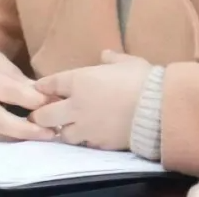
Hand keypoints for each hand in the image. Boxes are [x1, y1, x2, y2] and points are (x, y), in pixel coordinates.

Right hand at [0, 39, 55, 141]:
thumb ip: (13, 76)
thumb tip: (41, 93)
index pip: (7, 91)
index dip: (32, 100)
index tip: (53, 103)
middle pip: (0, 122)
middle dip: (28, 130)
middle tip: (52, 132)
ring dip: (19, 137)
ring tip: (43, 135)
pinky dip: (4, 137)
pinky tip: (20, 135)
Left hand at [30, 49, 150, 149]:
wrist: (159, 109)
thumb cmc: (141, 79)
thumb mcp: (127, 62)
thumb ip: (112, 59)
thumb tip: (105, 55)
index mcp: (78, 81)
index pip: (48, 84)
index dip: (42, 87)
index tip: (40, 89)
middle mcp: (76, 106)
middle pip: (44, 116)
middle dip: (41, 115)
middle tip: (44, 114)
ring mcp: (86, 127)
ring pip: (62, 135)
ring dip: (63, 130)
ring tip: (69, 126)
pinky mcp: (99, 144)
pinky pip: (84, 144)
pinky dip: (84, 140)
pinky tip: (89, 135)